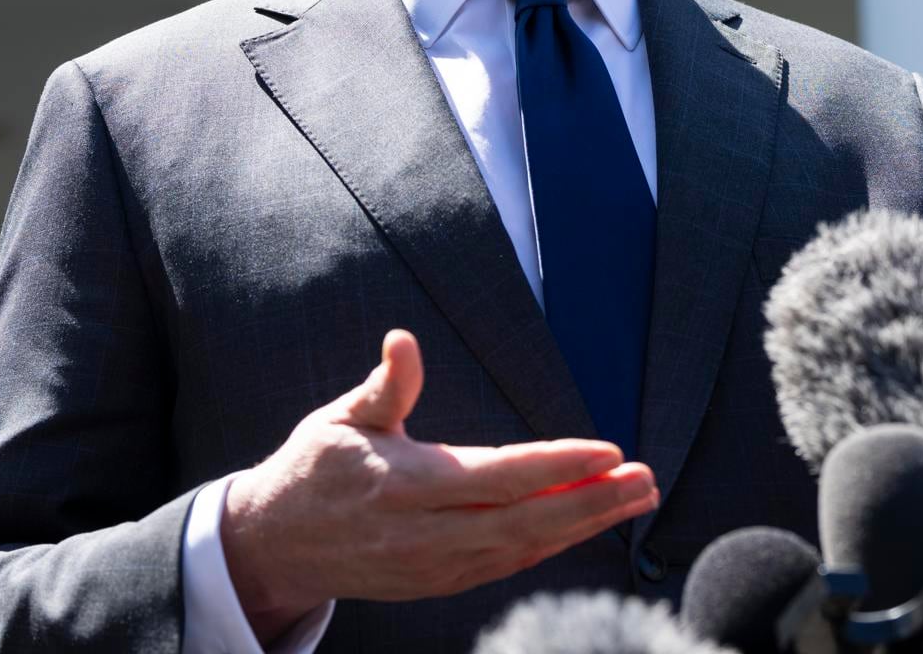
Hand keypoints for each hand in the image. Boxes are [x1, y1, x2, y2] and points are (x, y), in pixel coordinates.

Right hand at [220, 330, 657, 641]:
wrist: (276, 545)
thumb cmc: (315, 468)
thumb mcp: (340, 418)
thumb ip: (385, 385)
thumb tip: (403, 340)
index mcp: (405, 486)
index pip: (497, 477)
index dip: (556, 466)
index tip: (608, 449)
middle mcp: (426, 534)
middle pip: (524, 521)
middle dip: (592, 502)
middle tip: (646, 480)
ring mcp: (435, 566)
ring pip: (525, 548)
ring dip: (585, 524)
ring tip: (636, 497)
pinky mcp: (441, 582)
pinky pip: (509, 564)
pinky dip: (554, 544)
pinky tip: (590, 522)